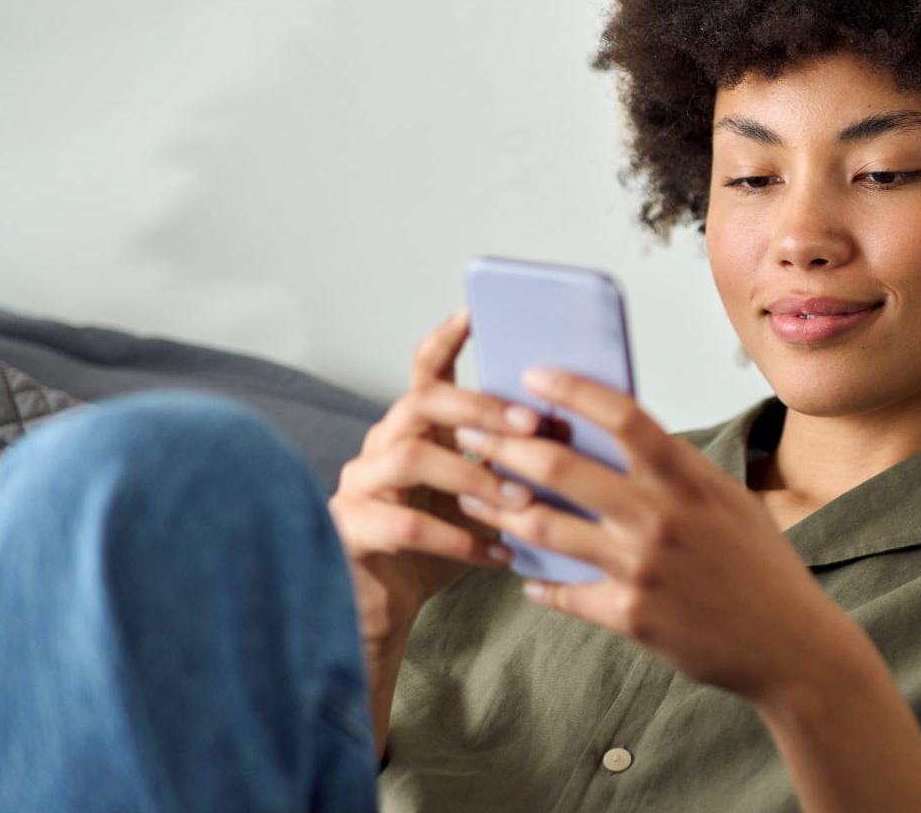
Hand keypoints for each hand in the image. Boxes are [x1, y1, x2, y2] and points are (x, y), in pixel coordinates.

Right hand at [327, 307, 531, 647]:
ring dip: (473, 475)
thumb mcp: (478, 497)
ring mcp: (359, 486)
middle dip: (480, 408)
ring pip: (410, 457)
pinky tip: (497, 554)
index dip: (447, 339)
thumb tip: (571, 436)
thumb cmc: (437, 548)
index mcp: (414, 430)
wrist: (384, 608)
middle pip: (422, 403)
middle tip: (531, 425)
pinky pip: (403, 525)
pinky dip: (457, 539)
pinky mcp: (349, 529)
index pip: (425, 370)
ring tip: (520, 500)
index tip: (475, 313)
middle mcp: (380, 446)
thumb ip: (506, 464)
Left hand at [449, 367, 860, 705]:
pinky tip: (525, 573)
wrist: (789, 645)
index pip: (621, 415)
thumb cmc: (761, 565)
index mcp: (688, 479)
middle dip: (504, 445)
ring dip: (499, 508)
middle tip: (471, 433)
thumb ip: (677, 470)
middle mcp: (659, 517)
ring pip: (544, 527)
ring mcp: (641, 568)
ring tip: (474, 496)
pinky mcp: (629, 616)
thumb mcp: (728, 500)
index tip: (532, 376)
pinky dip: (538, 580)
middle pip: (560, 467)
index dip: (571, 390)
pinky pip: (562, 591)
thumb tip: (621, 436)